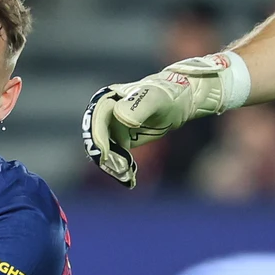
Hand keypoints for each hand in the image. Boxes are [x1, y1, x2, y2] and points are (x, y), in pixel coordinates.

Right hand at [83, 53, 248, 186]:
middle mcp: (105, 114)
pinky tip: (131, 179)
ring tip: (128, 177)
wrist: (178, 103)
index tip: (104, 155)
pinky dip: (121, 169)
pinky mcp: (121, 141)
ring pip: (104, 151)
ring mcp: (112, 129)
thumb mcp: (155, 100)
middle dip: (105, 157)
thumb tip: (120, 118)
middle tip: (120, 171)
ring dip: (113, 167)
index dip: (98, 137)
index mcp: (107, 99)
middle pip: (96, 138)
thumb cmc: (167, 95)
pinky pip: (115, 158)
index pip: (96, 119)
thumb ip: (138, 107)